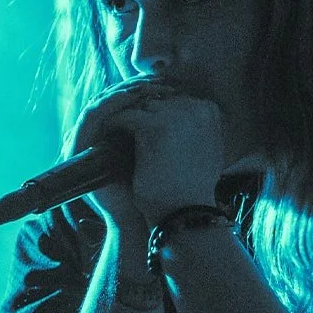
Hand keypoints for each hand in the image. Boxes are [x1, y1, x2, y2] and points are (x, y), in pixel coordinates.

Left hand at [75, 80, 228, 231]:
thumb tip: (182, 122)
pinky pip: (125, 116)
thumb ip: (196, 132)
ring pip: (139, 105)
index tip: (140, 117)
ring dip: (124, 114)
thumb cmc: (193, 190)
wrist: (184, 214)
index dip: (157, 108)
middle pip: (156, 98)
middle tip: (119, 120)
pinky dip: (112, 123)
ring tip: (109, 126)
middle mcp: (195, 107)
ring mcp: (174, 116)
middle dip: (140, 109)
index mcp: (210, 111)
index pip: (175, 98)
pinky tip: (102, 133)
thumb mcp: (206, 153)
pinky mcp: (153, 127)